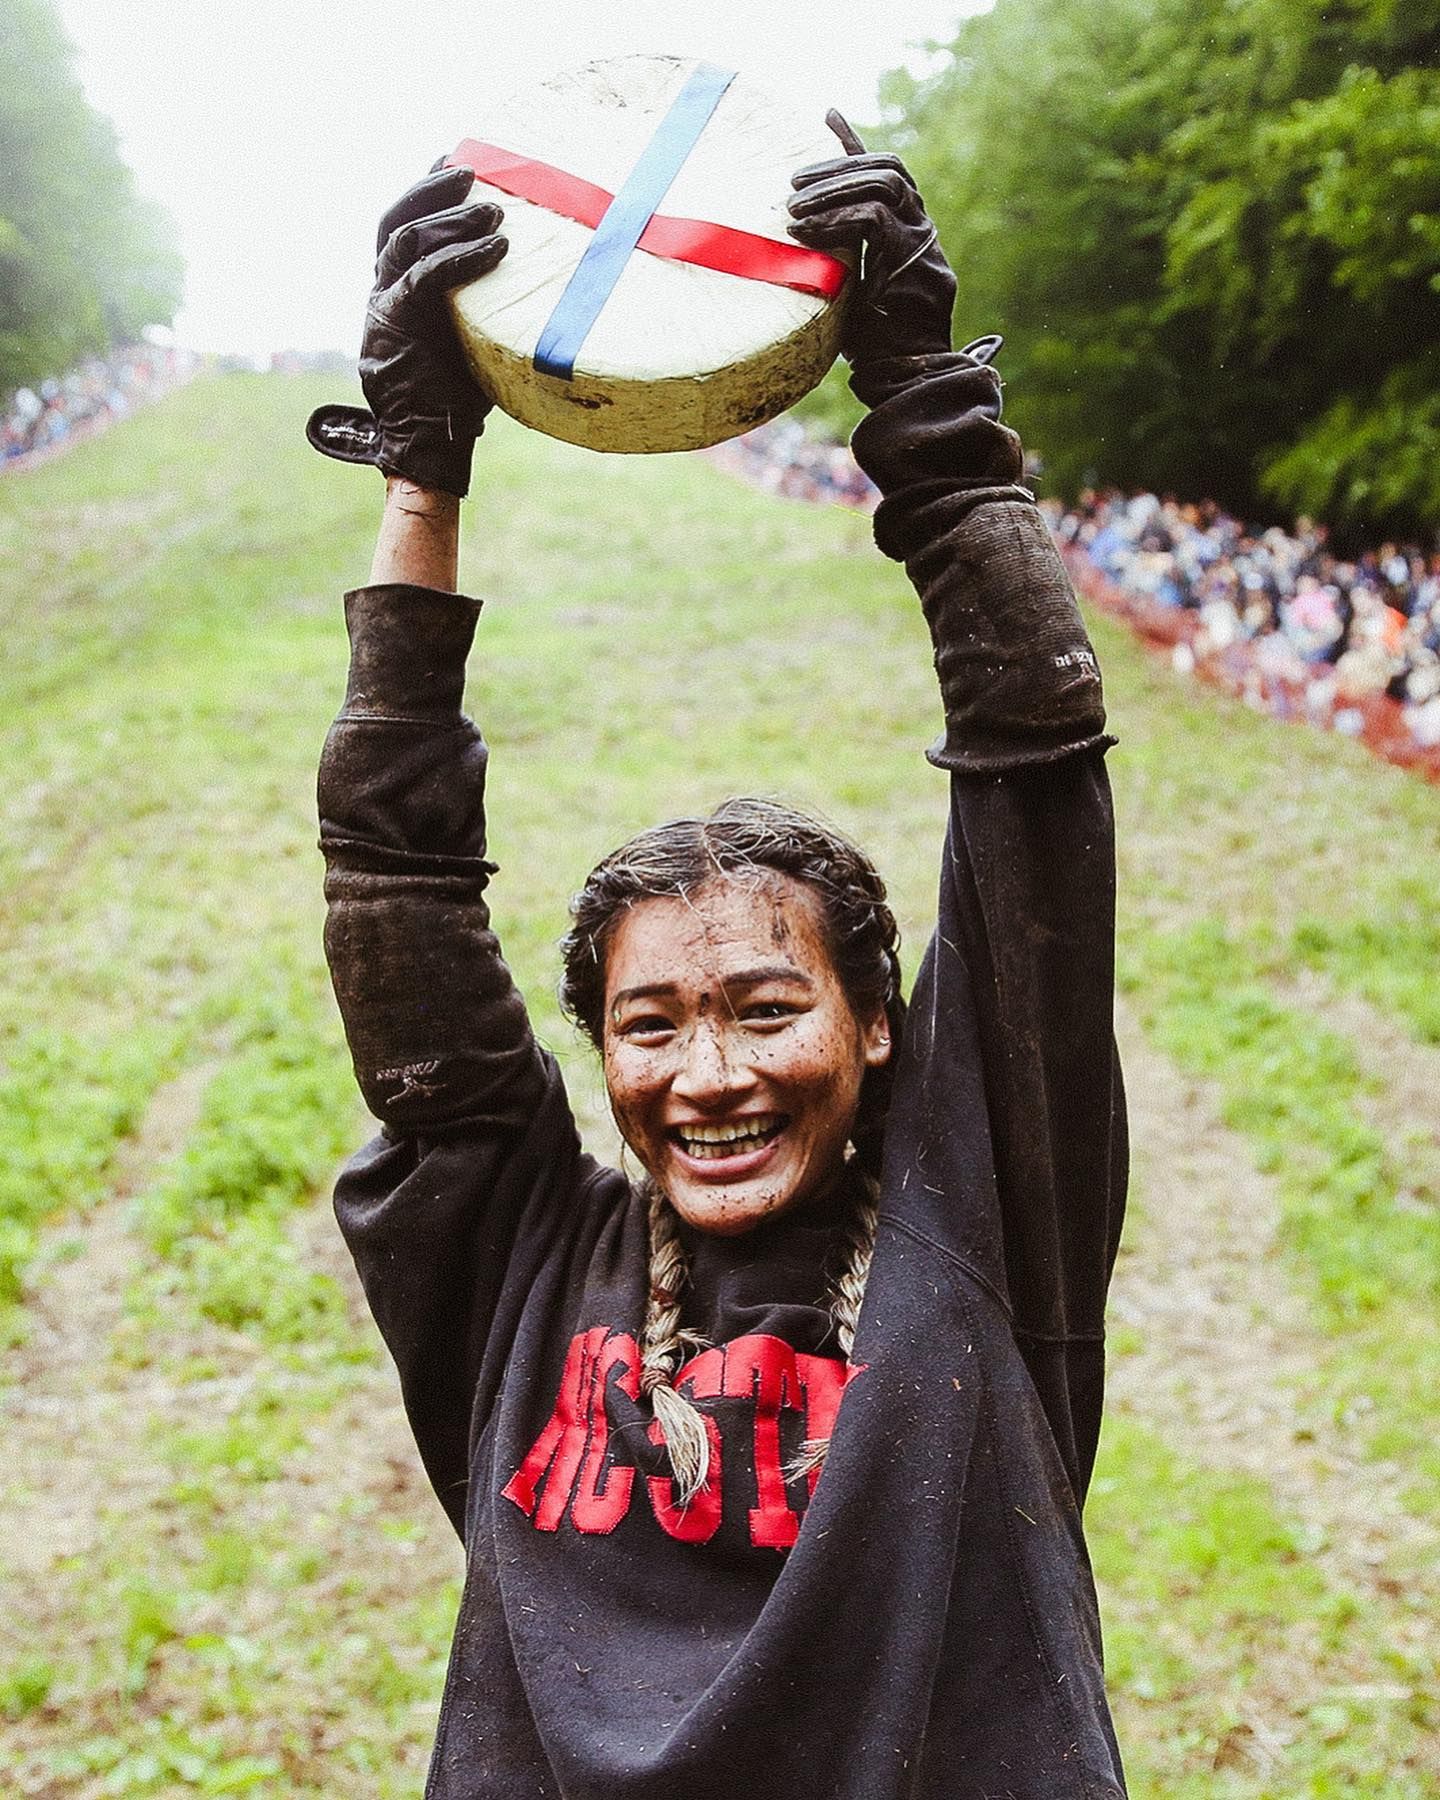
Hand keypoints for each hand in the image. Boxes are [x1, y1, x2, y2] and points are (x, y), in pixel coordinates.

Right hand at [307, 165, 507, 496]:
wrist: (428, 444)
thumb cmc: (458, 399)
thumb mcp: (473, 340)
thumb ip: (482, 307)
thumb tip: (538, 286)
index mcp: (394, 290)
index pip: (400, 225)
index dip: (423, 190)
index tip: (453, 161)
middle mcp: (381, 291)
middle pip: (396, 219)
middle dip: (431, 188)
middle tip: (470, 170)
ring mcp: (383, 305)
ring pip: (408, 239)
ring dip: (453, 218)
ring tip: (494, 210)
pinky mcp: (394, 323)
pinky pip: (426, 276)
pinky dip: (462, 257)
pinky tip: (497, 249)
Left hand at [787, 112, 955, 370]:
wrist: (905, 382)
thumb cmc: (873, 347)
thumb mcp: (847, 289)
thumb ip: (838, 254)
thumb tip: (799, 230)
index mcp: (909, 234)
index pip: (888, 171)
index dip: (857, 144)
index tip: (826, 116)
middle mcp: (923, 233)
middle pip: (889, 168)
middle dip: (838, 166)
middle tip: (792, 184)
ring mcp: (925, 247)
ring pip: (884, 184)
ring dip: (832, 189)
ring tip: (792, 210)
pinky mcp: (916, 264)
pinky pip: (873, 220)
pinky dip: (834, 221)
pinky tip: (804, 233)